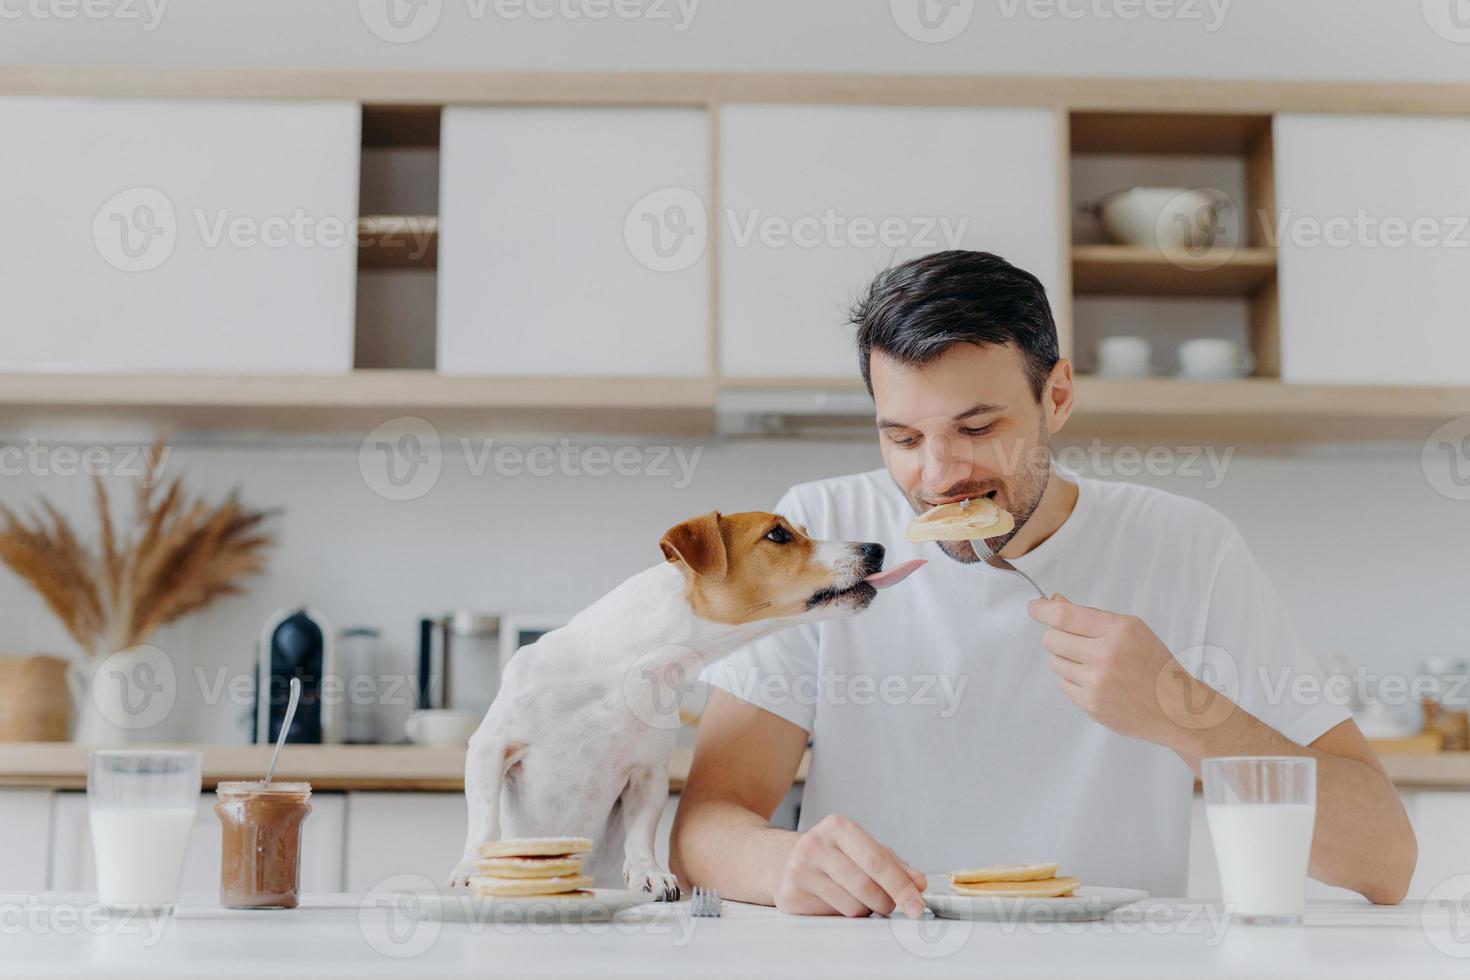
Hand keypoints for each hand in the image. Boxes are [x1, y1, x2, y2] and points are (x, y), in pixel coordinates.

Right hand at [773, 814, 927, 917]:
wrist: (785, 861)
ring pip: (852, 907)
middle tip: (888, 905)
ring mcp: (799, 870)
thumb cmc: (833, 856)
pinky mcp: (790, 895)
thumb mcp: (863, 849)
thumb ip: (894, 865)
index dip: (902, 887)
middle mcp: (815, 844)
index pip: (878, 861)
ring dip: (865, 911)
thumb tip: (919, 883)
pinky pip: (833, 917)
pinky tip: (835, 901)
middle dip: (886, 903)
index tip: (918, 906)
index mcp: (838, 826)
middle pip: (867, 887)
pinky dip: (843, 915)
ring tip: (855, 897)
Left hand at [1027, 594, 1234, 746]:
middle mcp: (1106, 655)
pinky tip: (1098, 683)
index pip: (1064, 615)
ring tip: (1094, 665)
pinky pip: (1064, 686)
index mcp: (1118, 630)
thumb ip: (1090, 616)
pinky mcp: (1092, 705)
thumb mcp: (1130, 629)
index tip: (1034, 608)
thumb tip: (1054, 601)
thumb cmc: (1154, 665)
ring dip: (1067, 661)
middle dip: (1057, 637)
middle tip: (1073, 641)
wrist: (1176, 708)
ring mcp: (1097, 683)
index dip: (1042, 610)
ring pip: (1056, 663)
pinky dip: (1075, 682)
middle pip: (1052, 639)